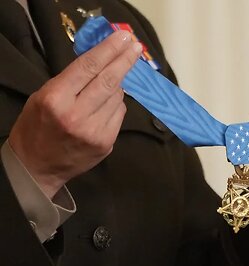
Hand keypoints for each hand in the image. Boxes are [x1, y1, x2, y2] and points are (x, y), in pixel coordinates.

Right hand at [9, 31, 141, 198]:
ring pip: (117, 97)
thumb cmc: (37, 126)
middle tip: (135, 47)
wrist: (37, 167)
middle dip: (125, 60)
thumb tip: (102, 62)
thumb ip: (71, 80)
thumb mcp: (44, 96)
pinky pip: (119, 113)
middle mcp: (77, 114)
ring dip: (116, 86)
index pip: (88, 67)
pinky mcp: (106, 142)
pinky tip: (105, 106)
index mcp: (56, 99)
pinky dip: (116, 104)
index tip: (123, 38)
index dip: (108, 49)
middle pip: (109, 80)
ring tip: (106, 86)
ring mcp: (94, 131)